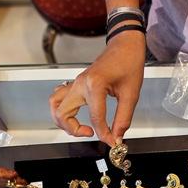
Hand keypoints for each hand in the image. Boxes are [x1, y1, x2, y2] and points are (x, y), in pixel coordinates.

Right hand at [49, 30, 144, 146]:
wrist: (125, 45)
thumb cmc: (129, 63)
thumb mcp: (131, 94)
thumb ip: (123, 119)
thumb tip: (117, 137)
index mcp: (94, 85)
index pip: (95, 118)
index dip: (104, 134)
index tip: (112, 142)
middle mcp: (80, 84)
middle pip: (63, 113)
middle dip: (74, 130)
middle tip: (91, 133)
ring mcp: (76, 83)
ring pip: (55, 105)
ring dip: (62, 120)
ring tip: (79, 127)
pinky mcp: (76, 83)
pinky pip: (59, 98)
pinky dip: (62, 109)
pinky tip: (76, 115)